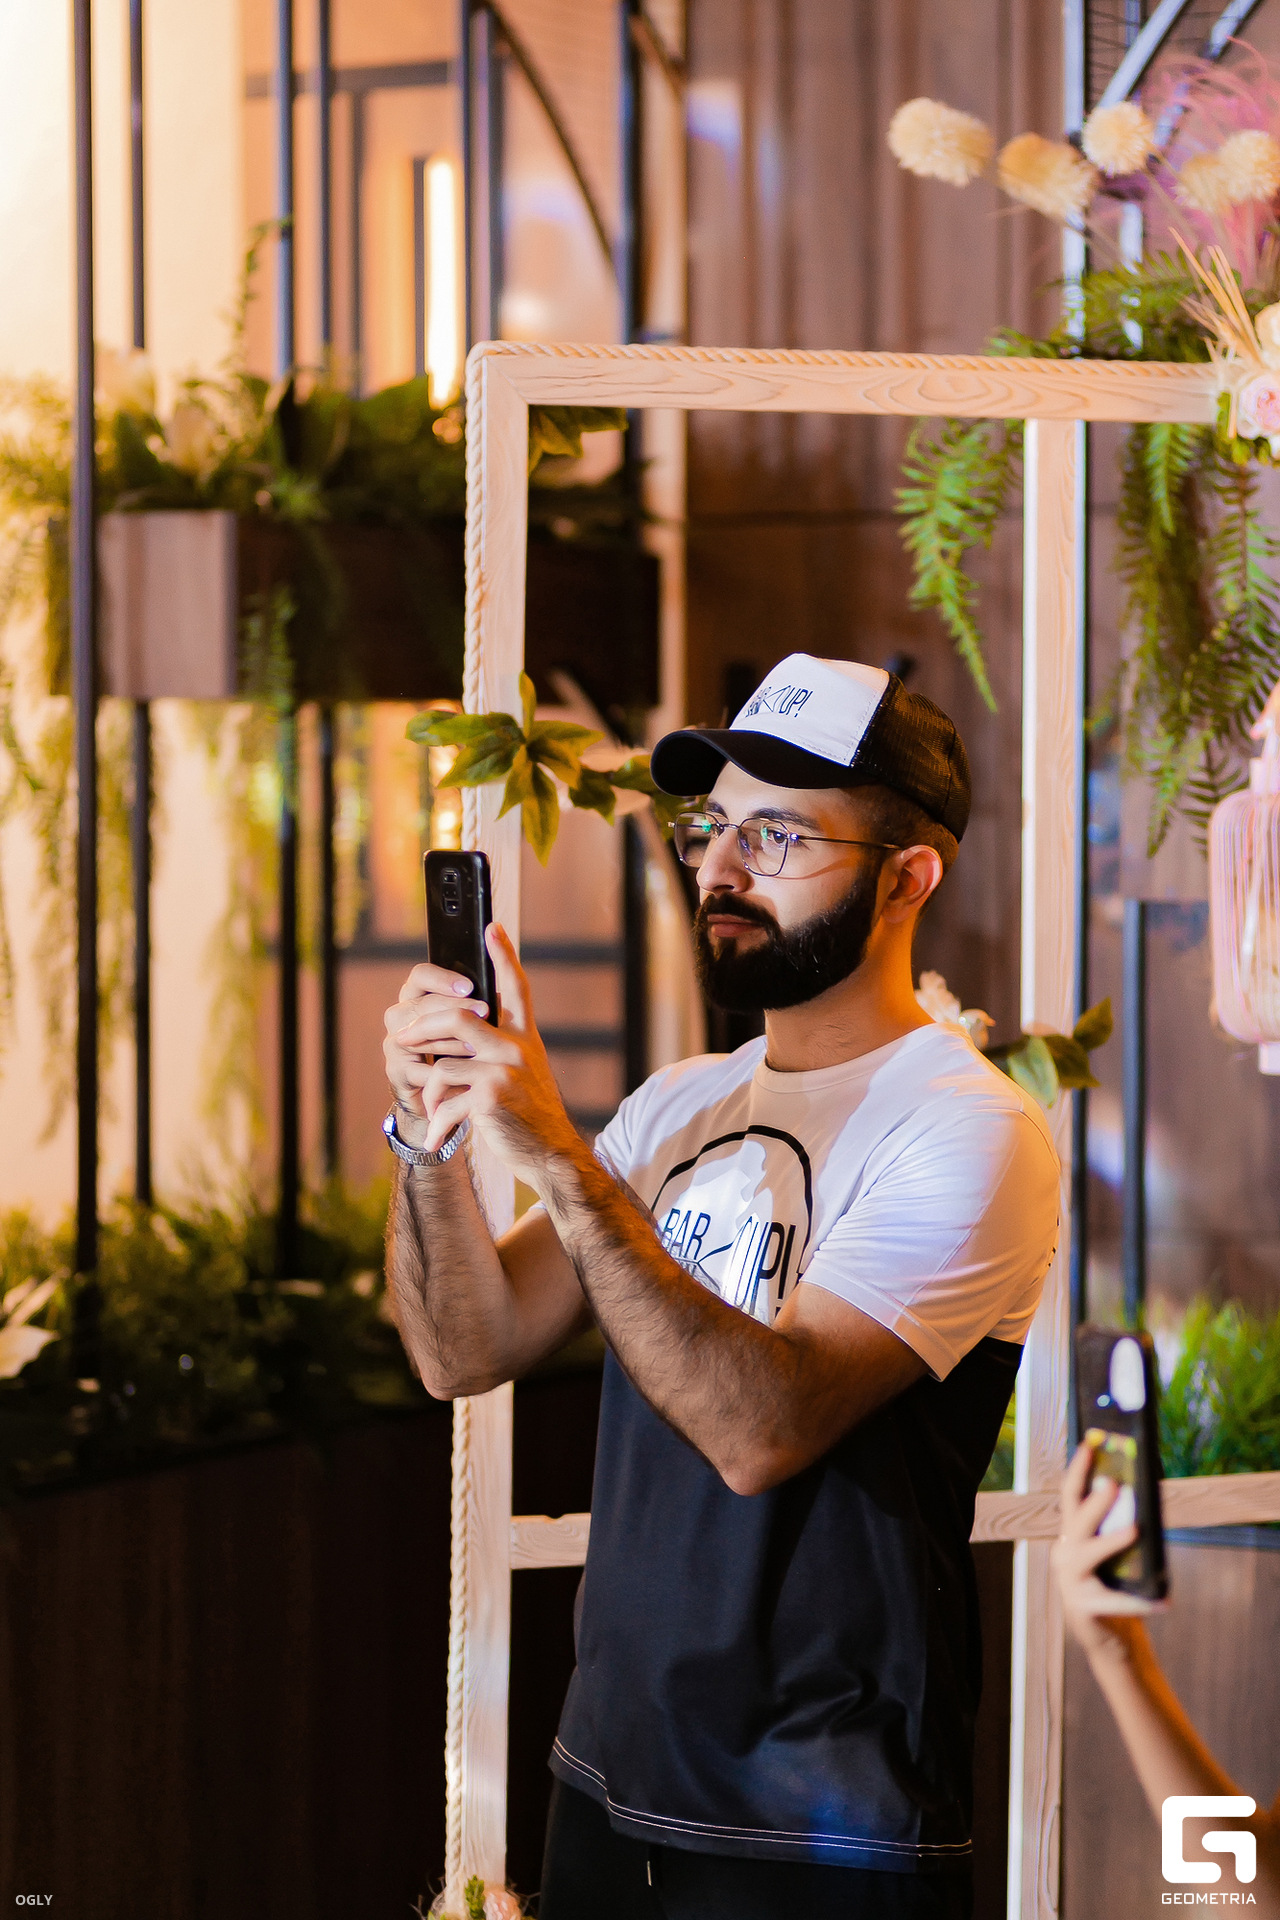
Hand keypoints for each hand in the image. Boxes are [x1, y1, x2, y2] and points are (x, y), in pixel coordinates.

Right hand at [383, 958, 492, 1142]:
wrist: (451, 1095)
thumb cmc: (464, 1052)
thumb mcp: (475, 1023)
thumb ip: (479, 1002)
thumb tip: (503, 980)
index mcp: (418, 996)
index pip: (421, 975)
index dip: (442, 978)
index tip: (470, 986)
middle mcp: (401, 1015)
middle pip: (421, 1003)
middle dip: (455, 1008)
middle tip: (485, 1013)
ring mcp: (395, 1043)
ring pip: (416, 1033)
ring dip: (449, 1039)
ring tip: (477, 1045)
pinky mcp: (396, 1071)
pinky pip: (416, 1067)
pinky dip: (440, 1072)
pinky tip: (463, 1074)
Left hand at [391, 924, 581, 1172]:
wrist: (549, 1153)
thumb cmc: (528, 1114)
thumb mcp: (523, 1072)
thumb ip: (497, 1047)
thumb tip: (458, 1027)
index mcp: (524, 1037)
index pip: (514, 987)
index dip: (504, 955)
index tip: (492, 926)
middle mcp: (517, 1046)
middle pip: (459, 1017)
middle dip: (422, 1028)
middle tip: (400, 1039)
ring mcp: (505, 1070)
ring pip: (443, 1064)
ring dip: (430, 1091)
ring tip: (434, 1110)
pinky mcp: (491, 1096)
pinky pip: (446, 1098)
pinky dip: (437, 1121)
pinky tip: (438, 1137)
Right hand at [1052, 1442, 1164, 1657]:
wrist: (1110, 1637)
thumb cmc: (1118, 1586)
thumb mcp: (1116, 1554)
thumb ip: (1122, 1527)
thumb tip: (1147, 1493)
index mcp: (1072, 1536)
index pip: (1071, 1495)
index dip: (1079, 1469)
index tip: (1090, 1444)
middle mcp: (1065, 1554)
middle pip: (1077, 1521)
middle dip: (1095, 1502)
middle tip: (1115, 1483)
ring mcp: (1070, 1582)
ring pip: (1088, 1554)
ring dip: (1112, 1541)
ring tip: (1135, 1530)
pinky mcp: (1083, 1608)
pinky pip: (1115, 1600)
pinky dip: (1141, 1601)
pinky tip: (1164, 1602)